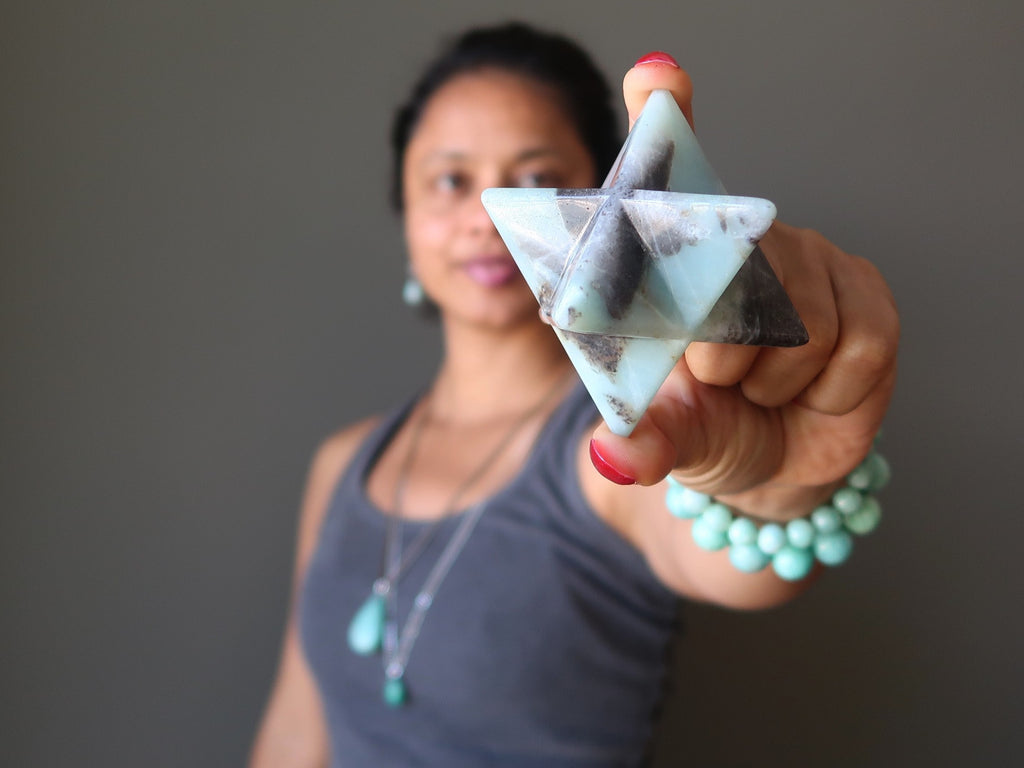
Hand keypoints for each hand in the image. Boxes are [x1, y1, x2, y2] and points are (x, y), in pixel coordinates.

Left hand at [590, 56, 898, 515]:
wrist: (770, 472)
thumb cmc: (705, 427)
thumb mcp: (664, 434)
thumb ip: (642, 440)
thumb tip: (615, 455)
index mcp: (683, 261)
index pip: (674, 174)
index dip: (667, 119)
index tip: (656, 78)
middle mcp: (750, 243)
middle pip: (742, 259)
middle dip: (719, 334)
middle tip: (711, 372)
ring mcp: (815, 264)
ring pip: (800, 317)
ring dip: (772, 376)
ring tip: (758, 388)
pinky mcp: (870, 301)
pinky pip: (854, 344)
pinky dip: (825, 390)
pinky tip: (809, 393)